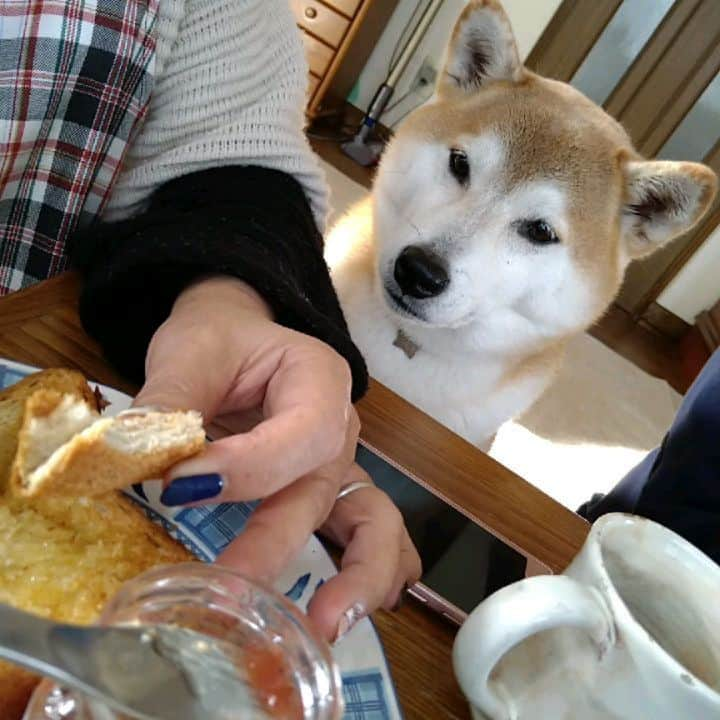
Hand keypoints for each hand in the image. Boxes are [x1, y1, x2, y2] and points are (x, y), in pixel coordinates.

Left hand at [135, 276, 419, 639]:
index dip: (247, 467)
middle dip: (279, 546)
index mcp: (318, 378)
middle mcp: (339, 428)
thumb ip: (169, 403)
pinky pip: (363, 535)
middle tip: (233, 598)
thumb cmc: (220, 339)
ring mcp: (337, 467)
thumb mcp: (190, 352)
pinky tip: (344, 615)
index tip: (179, 487)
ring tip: (321, 628)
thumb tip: (131, 460)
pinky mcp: (325, 495)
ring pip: (371, 523)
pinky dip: (367, 576)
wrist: (237, 339)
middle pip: (322, 491)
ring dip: (355, 579)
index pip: (301, 432)